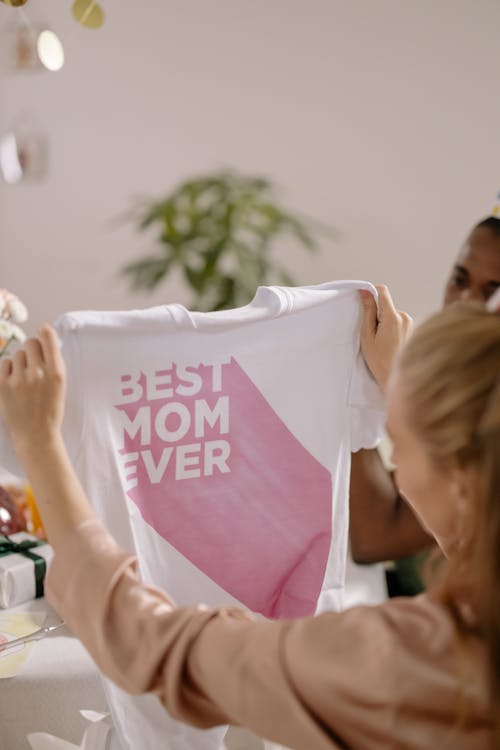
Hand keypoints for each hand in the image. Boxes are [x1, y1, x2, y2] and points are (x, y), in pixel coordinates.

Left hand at [0, 325, 65, 459]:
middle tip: (33, 363)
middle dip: (32, 350)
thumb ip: (54, 362)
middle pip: (30, 343)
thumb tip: (45, 337)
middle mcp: (38, 373)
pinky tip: (14, 383)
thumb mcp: (60, 385)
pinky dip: (8, 371)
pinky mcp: (3, 385)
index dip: (45, 332)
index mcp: (56, 372)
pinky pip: (3, 363)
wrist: (36, 434)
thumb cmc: (50, 409)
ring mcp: (19, 379)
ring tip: (24, 379)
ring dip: (19, 362)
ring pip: (16, 354)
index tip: (43, 330)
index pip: (48, 339)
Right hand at [359, 285, 412, 390]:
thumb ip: (367, 312)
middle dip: (377, 315)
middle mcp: (405, 317)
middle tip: (373, 335)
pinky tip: (391, 345)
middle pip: (387, 306)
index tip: (364, 301)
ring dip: (385, 324)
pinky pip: (399, 323)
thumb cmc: (380, 361)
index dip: (371, 293)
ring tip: (383, 343)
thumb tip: (365, 292)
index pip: (382, 292)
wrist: (398, 379)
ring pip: (393, 315)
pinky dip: (393, 330)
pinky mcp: (414, 330)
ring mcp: (411, 324)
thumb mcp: (367, 336)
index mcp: (393, 317)